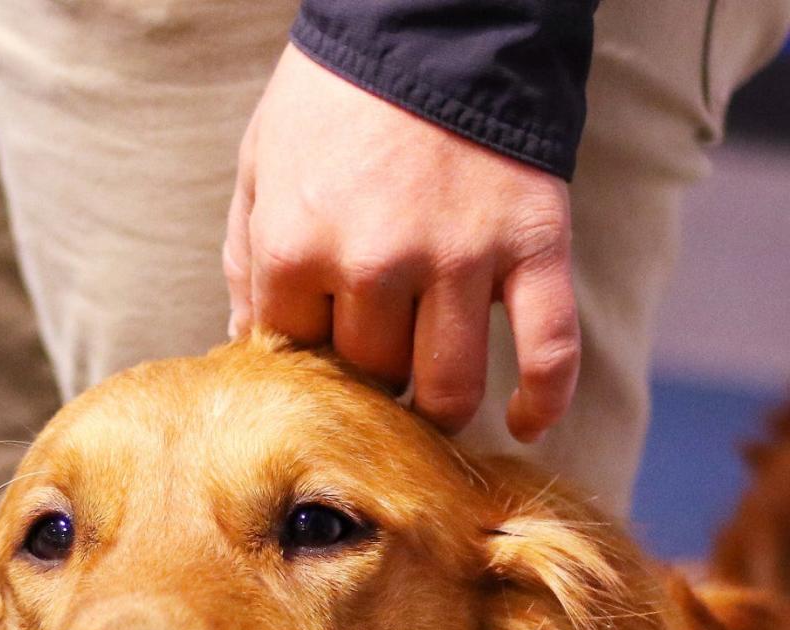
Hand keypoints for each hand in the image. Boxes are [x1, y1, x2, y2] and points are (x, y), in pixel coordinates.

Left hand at [224, 44, 579, 440]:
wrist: (435, 18)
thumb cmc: (335, 101)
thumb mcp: (260, 164)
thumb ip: (247, 258)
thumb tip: (248, 344)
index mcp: (297, 244)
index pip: (296, 351)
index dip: (309, 350)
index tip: (325, 338)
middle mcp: (376, 262)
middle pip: (373, 374)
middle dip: (373, 374)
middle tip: (382, 358)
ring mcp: (461, 258)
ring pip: (449, 385)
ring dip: (439, 406)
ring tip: (432, 399)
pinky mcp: (532, 246)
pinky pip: (548, 348)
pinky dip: (544, 399)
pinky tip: (526, 423)